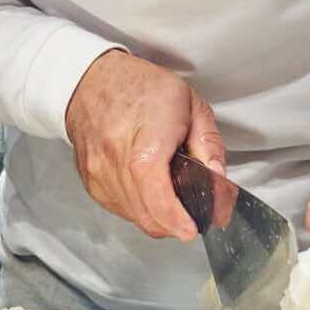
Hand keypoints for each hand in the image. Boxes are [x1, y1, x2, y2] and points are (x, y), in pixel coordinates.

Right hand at [64, 49, 227, 241]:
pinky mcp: (91, 182)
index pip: (157, 193)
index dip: (175, 217)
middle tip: (193, 214)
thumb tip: (218, 182)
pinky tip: (147, 189)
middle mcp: (116, 160)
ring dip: (157, 217)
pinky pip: (120, 210)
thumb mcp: (190, 104)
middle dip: (174, 223)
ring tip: (169, 194)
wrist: (93, 80)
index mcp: (147, 140)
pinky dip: (138, 208)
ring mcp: (99, 174)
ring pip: (134, 217)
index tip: (191, 229)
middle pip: (147, 214)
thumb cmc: (142, 88)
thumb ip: (208, 145)